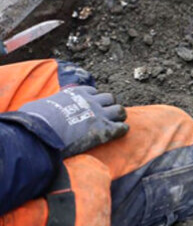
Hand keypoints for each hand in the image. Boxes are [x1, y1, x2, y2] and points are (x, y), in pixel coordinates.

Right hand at [11, 86, 128, 156]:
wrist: (42, 134)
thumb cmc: (37, 120)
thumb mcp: (42, 105)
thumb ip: (51, 105)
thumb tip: (43, 109)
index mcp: (77, 94)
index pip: (93, 91)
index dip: (94, 99)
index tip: (91, 106)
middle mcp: (92, 101)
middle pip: (110, 98)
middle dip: (109, 106)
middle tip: (105, 115)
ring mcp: (100, 115)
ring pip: (120, 110)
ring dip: (118, 116)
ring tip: (114, 123)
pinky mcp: (105, 130)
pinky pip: (122, 128)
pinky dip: (122, 130)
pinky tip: (117, 134)